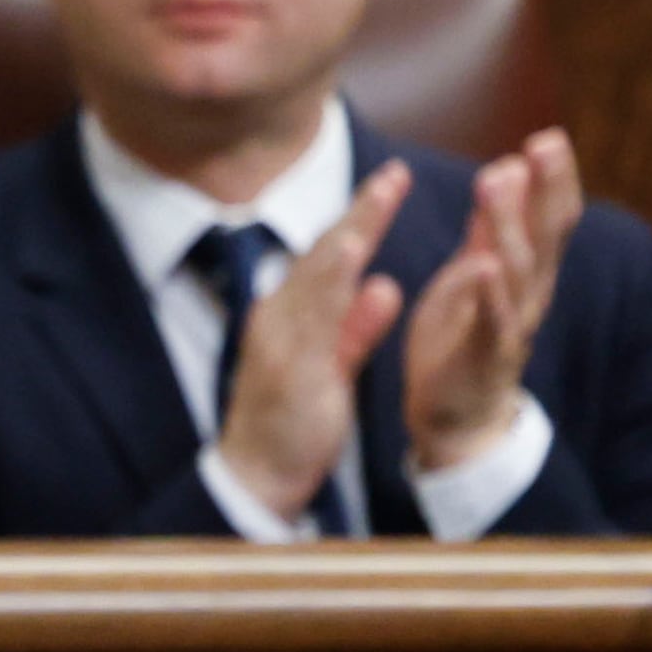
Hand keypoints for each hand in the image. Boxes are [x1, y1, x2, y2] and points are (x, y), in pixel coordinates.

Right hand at [213, 163, 409, 525]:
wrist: (255, 478)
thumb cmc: (289, 425)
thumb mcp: (330, 368)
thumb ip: (357, 328)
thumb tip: (384, 287)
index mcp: (289, 316)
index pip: (329, 259)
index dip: (361, 219)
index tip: (392, 183)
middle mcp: (279, 318)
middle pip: (323, 254)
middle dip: (361, 211)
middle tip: (396, 173)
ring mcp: (281, 340)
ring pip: (318, 276)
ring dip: (351, 232)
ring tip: (380, 196)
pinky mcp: (289, 367)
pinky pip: (315, 318)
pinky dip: (334, 283)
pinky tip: (354, 258)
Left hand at [399, 128, 580, 473]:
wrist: (454, 418)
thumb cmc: (462, 340)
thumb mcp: (474, 274)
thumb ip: (488, 230)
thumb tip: (505, 173)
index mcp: (527, 273)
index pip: (550, 219)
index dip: (554, 180)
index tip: (549, 137)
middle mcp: (530, 295)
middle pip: (545, 234)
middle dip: (547, 187)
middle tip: (543, 142)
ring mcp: (511, 325)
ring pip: (516, 268)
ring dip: (507, 221)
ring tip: (496, 178)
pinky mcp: (484, 357)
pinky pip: (491, 321)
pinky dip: (488, 292)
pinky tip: (483, 262)